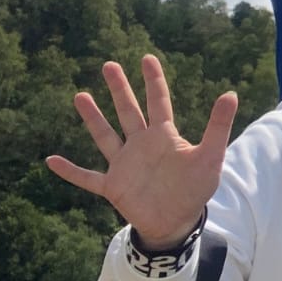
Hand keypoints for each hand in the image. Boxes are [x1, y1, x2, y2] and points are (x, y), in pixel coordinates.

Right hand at [45, 55, 236, 248]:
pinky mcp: (112, 186)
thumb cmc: (195, 190)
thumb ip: (218, 126)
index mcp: (164, 136)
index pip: (158, 101)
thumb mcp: (210, 156)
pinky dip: (70, 171)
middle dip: (119, 89)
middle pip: (128, 111)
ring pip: (105, 136)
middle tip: (108, 65)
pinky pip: (87, 177)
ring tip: (80, 96)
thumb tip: (231, 94)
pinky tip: (50, 161)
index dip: (153, 80)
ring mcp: (124, 164)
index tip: (146, 58)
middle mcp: (141, 145)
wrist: (177, 223)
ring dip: (93, 118)